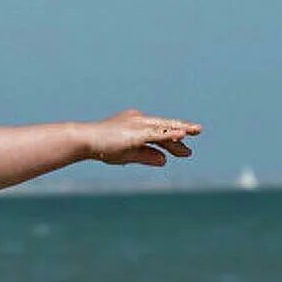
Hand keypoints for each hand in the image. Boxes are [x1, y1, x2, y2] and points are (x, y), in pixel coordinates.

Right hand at [85, 109, 200, 165]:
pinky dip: (170, 134)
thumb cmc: (101, 147)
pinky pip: (157, 134)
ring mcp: (137, 125)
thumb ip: (146, 156)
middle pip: (165, 127)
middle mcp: (139, 121)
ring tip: (194, 131)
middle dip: (181, 131)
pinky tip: (182, 135)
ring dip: (180, 129)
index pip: (159, 133)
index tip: (185, 150)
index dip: (173, 141)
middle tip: (197, 132)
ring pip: (164, 127)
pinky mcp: (135, 133)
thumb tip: (165, 160)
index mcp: (136, 124)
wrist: (85, 141)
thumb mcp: (128, 154)